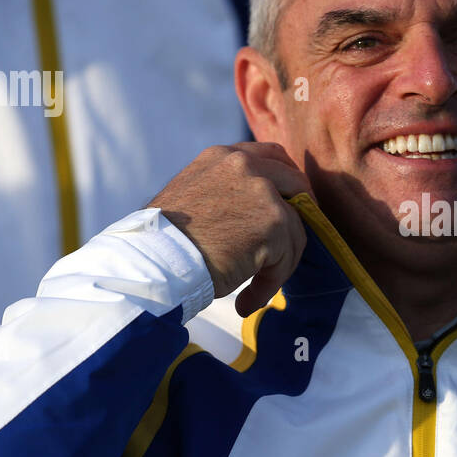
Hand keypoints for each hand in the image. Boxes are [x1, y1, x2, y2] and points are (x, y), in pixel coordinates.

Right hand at [148, 143, 313, 312]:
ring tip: (254, 288)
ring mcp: (262, 190)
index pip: (269, 156)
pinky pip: (287, 257)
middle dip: (301, 213)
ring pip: (294, 228)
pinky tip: (247, 300)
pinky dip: (271, 282)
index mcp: (222, 157)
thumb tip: (250, 213)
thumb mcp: (193, 197)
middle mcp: (243, 165)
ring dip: (279, 262)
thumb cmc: (164, 242)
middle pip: (295, 182)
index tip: (289, 205)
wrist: (155, 262)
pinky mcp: (274, 221)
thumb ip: (225, 193)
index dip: (286, 181)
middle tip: (291, 244)